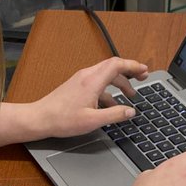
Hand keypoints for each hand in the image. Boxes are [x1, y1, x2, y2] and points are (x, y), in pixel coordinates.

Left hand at [28, 57, 148, 139]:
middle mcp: (87, 76)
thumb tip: (130, 111)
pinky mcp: (77, 86)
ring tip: (129, 95)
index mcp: (92, 81)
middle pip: (113, 66)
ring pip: (105, 75)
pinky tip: (111, 104)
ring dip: (119, 82)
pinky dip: (108, 90)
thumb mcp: (93, 121)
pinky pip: (97, 83)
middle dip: (129, 72)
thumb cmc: (62, 119)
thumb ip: (114, 115)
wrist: (40, 118)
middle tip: (142, 78)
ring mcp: (81, 79)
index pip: (117, 64)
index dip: (133, 66)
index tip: (144, 71)